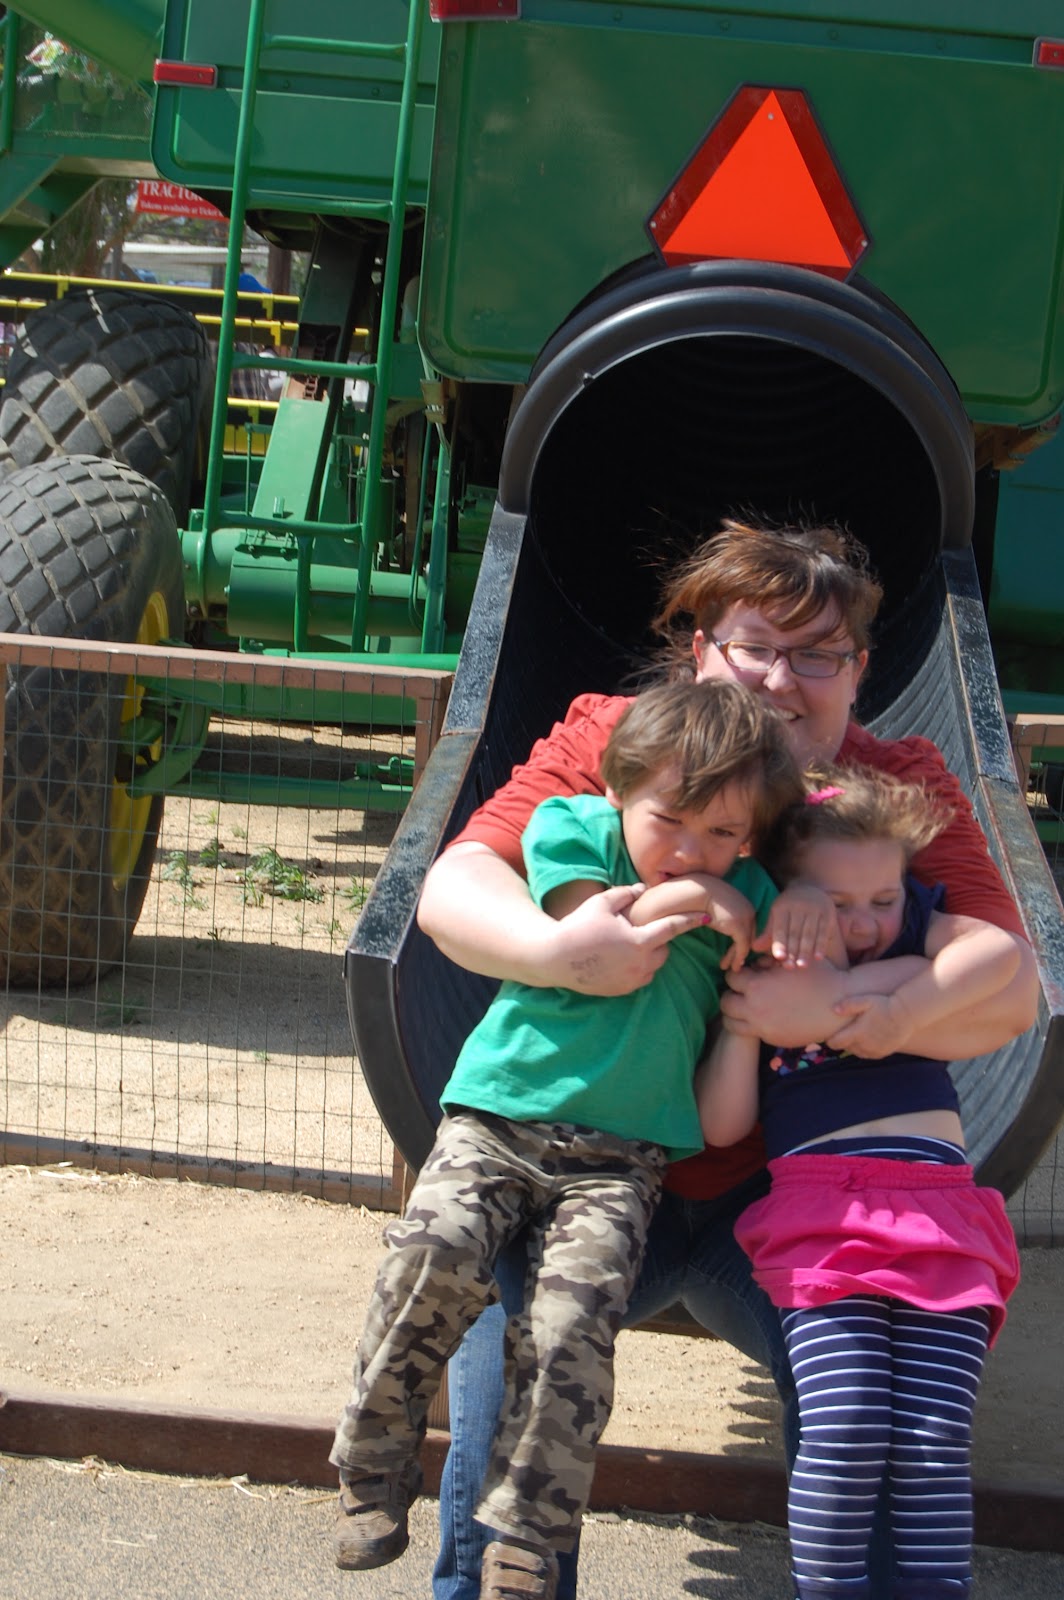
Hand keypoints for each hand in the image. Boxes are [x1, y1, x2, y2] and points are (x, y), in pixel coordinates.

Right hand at [551, 884, 704, 995]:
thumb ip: (626, 894)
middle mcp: (640, 964)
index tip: (705, 916)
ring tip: (626, 944)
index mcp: (639, 941)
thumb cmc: (578, 926)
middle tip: (638, 930)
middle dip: (657, 939)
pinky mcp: (622, 990)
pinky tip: (618, 958)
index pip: (672, 929)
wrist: (555, 958)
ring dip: (648, 955)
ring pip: (653, 966)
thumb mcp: (601, 903)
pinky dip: (637, 968)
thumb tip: (643, 889)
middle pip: (664, 950)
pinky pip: (640, 977)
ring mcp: (632, 980)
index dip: (689, 921)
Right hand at [703, 881, 756, 971]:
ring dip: (739, 957)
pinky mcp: (740, 927)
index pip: (748, 926)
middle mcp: (750, 909)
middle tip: (735, 964)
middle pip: (750, 935)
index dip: (742, 940)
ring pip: (748, 943)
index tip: (735, 952)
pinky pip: (742, 947)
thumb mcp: (715, 908)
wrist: (696, 893)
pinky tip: (732, 966)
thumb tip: (717, 922)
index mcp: (744, 903)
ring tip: (732, 968)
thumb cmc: (699, 898)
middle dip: (742, 951)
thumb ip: (722, 917)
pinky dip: (738, 958)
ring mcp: (747, 918)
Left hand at [721, 962, 848, 1045]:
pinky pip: (748, 1033)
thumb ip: (770, 959)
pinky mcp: (771, 1039)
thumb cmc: (819, 978)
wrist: (839, 1006)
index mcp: (757, 986)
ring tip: (745, 1006)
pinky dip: (748, 1025)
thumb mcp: (793, 961)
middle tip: (741, 991)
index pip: (730, 978)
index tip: (744, 974)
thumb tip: (755, 961)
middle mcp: (754, 1008)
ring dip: (734, 1013)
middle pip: (725, 1002)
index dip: (737, 974)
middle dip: (731, 994)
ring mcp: (762, 1027)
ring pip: (730, 1022)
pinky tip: (760, 1017)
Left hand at [754, 884, 839, 968]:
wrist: (810, 889)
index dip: (780, 943)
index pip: (780, 928)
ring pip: (809, 933)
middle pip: (795, 933)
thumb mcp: (776, 916)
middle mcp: (797, 907)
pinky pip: (823, 931)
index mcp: (782, 907)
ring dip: (806, 951)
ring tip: (802, 966)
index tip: (779, 957)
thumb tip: (754, 948)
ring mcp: (813, 909)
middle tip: (790, 967)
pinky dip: (820, 945)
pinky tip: (818, 957)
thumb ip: (768, 932)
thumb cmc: (788, 908)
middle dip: (792, 951)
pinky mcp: (827, 913)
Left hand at [826, 991, 913, 1057]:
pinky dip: (864, 1050)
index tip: (830, 1034)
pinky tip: (865, 1040)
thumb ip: (849, 1004)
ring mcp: (874, 1051)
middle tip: (843, 1031)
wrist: (907, 1015)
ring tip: (854, 1035)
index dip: (830, 1040)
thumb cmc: (885, 1004)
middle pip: (845, 1048)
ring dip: (853, 1046)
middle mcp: (864, 1045)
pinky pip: (867, 1055)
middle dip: (842, 1041)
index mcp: (857, 1033)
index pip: (835, 1043)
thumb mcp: (867, 1000)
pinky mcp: (882, 1053)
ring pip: (856, 1052)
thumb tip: (834, 1009)